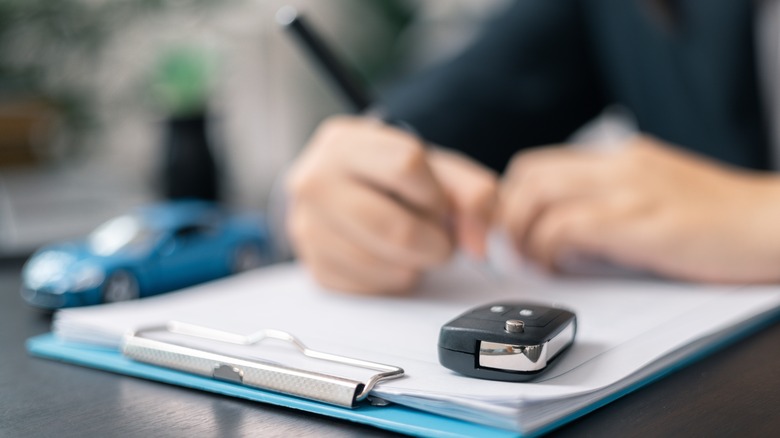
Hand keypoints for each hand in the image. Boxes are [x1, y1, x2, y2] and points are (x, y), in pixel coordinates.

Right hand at [286, 116, 496, 293]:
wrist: (349, 193)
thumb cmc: (393, 180)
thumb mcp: (437, 168)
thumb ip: (473, 194)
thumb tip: (479, 244)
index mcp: (344, 143)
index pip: (407, 165)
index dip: (435, 194)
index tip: (436, 203)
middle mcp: (314, 181)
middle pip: (396, 228)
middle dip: (434, 242)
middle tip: (436, 238)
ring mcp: (307, 227)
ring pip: (384, 265)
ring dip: (414, 264)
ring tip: (411, 246)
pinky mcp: (315, 268)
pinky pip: (370, 288)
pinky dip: (393, 280)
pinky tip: (390, 258)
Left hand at [498, 135, 779, 282]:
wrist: (775, 224)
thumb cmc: (721, 220)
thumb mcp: (657, 195)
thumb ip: (612, 202)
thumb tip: (565, 231)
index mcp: (621, 158)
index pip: (539, 164)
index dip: (512, 198)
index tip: (512, 230)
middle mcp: (619, 165)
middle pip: (528, 175)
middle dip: (508, 215)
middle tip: (514, 249)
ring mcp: (629, 190)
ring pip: (539, 196)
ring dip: (524, 234)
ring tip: (534, 262)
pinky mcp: (640, 222)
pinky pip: (568, 226)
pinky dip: (550, 249)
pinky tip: (560, 267)